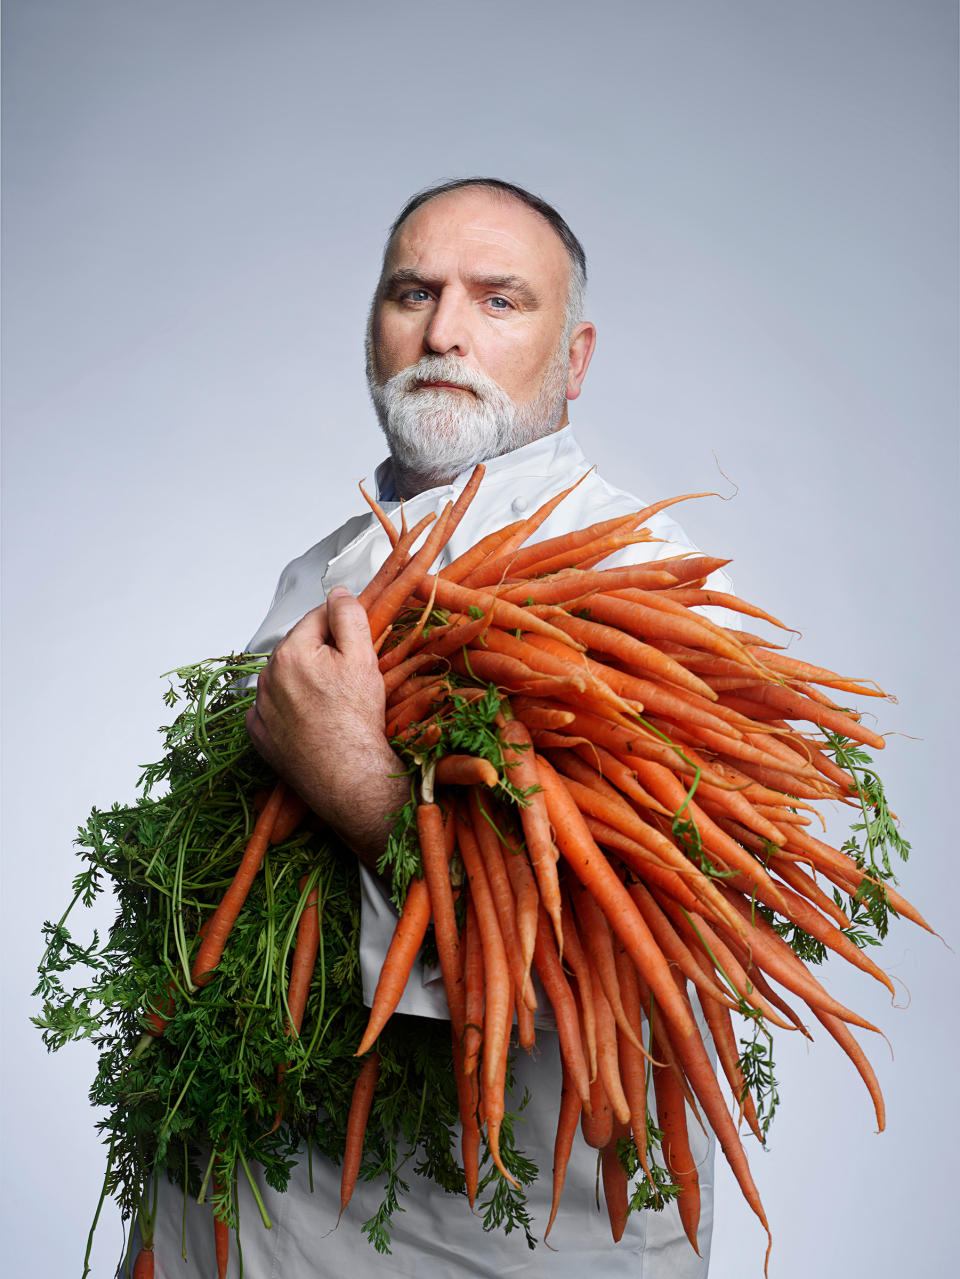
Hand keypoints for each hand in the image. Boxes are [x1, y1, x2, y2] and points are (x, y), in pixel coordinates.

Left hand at [245, 587, 409, 868]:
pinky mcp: (260, 735)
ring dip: (304, 680)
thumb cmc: (357, 721)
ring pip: (285, 678)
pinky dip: (288, 708)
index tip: (357, 643)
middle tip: (349, 678)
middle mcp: (268, 677)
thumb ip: (348, 616)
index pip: (316, 618)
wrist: (349, 777)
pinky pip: (271, 709)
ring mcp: (260, 708)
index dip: (341, 626)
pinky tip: (311, 719)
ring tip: (332, 702)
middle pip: (299, 648)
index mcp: (291, 652)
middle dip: (321, 654)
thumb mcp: (363, 658)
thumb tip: (338, 593)